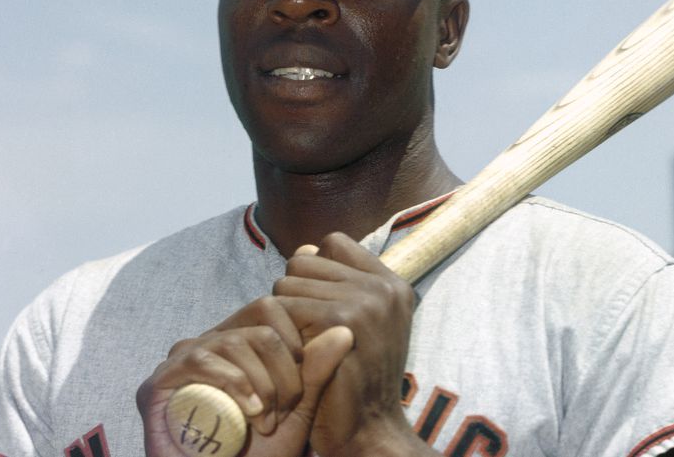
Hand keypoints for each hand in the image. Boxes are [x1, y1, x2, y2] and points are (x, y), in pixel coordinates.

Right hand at [136, 294, 352, 456]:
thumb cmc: (262, 453)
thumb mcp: (298, 410)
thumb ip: (317, 372)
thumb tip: (345, 330)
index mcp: (240, 342)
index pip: (273, 308)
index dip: (296, 344)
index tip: (300, 392)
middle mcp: (209, 344)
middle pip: (259, 323)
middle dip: (283, 371)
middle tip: (283, 413)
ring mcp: (181, 360)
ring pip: (236, 341)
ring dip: (261, 384)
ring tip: (265, 421)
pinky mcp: (157, 382)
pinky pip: (201, 359)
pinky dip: (233, 382)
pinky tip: (248, 410)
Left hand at [275, 234, 434, 456]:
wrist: (370, 430)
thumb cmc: (355, 381)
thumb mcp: (361, 326)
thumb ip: (339, 286)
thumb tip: (303, 250)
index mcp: (392, 284)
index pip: (334, 242)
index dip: (316, 270)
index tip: (316, 306)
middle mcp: (384, 286)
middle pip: (305, 260)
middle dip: (294, 293)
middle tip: (304, 332)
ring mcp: (367, 301)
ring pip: (288, 282)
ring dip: (284, 314)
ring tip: (301, 345)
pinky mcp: (343, 320)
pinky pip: (286, 306)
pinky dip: (281, 332)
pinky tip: (295, 357)